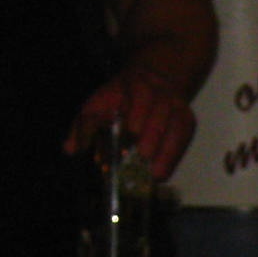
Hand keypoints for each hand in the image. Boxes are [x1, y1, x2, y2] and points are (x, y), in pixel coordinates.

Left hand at [66, 64, 196, 181]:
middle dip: (154, 132)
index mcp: (136, 84)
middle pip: (161, 110)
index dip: (140, 111)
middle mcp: (160, 93)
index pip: (141, 94)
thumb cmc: (120, 99)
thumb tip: (70, 149)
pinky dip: (175, 156)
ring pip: (177, 124)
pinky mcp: (187, 120)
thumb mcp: (99, 105)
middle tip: (144, 154)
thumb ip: (85, 125)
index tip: (133, 130)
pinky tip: (163, 173)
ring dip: (167, 150)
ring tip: (155, 173)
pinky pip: (185, 137)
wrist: (152, 83)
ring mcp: (176, 106)